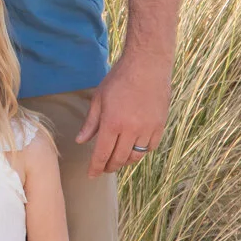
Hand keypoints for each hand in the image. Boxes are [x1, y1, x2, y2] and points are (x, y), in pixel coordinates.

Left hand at [76, 50, 172, 175]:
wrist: (147, 65)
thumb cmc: (119, 79)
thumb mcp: (99, 99)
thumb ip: (90, 123)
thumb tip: (80, 141)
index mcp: (112, 123)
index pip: (102, 154)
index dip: (96, 168)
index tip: (91, 175)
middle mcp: (131, 129)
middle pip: (119, 159)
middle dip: (109, 167)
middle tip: (103, 168)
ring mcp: (147, 129)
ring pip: (135, 156)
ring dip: (125, 161)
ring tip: (117, 160)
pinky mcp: (160, 125)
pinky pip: (150, 147)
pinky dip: (141, 152)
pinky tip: (134, 149)